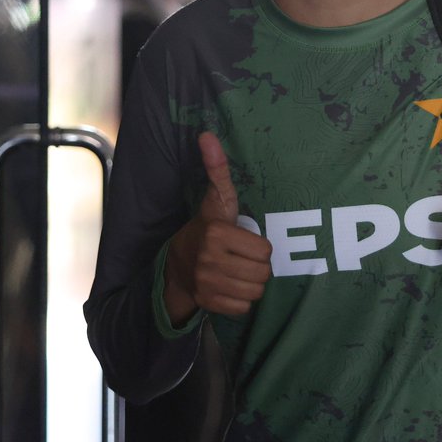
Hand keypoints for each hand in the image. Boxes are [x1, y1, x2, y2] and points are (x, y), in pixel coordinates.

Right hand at [163, 132, 272, 323]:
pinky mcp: (207, 304)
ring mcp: (207, 284)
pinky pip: (244, 307)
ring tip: (238, 272)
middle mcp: (209, 261)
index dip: (260, 247)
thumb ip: (217, 170)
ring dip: (252, 284)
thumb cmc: (205, 229)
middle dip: (258, 267)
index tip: (245, 242)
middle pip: (263, 273)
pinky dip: (241, 300)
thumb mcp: (216, 200)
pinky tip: (230, 287)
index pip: (265, 250)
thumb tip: (207, 135)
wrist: (175, 266)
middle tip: (243, 259)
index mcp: (216, 234)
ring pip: (256, 292)